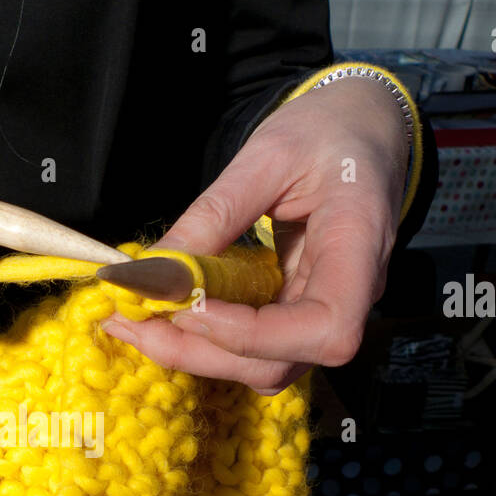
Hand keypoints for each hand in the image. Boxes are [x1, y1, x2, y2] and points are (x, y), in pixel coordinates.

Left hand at [102, 77, 407, 393]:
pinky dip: (203, 339)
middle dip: (204, 350)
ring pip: (264, 365)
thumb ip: (214, 214)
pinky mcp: (297, 313)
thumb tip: (152, 271)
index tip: (193, 307)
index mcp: (359, 245)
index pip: (327, 328)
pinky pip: (253, 346)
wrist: (361, 130)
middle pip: (283, 361)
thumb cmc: (325, 131)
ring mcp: (324, 310)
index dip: (256, 335)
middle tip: (134, 321)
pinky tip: (161, 316)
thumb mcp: (267, 156)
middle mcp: (351, 295)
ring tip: (136, 321)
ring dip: (196, 352)